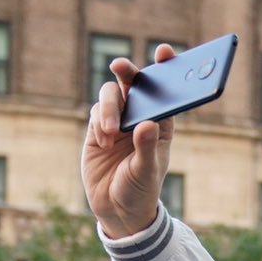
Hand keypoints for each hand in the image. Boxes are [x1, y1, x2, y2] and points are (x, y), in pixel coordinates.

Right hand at [81, 45, 175, 239]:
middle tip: (120, 66)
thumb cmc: (140, 190)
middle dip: (128, 72)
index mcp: (161, 123)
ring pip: (111, 95)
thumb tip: (146, 124)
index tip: (164, 51)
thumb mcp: (146, 172)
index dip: (165, 68)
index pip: (165, 91)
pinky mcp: (96, 128)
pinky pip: (96, 113)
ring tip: (110, 133)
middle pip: (134, 84)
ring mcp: (117, 120)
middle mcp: (139, 116)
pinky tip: (103, 142)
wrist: (116, 209)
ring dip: (109, 109)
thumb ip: (146, 148)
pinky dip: (98, 123)